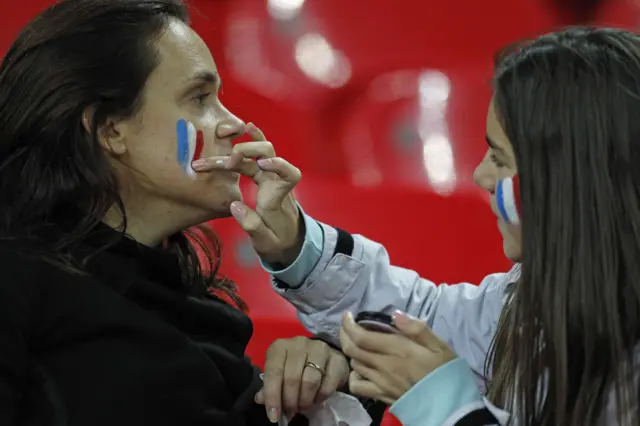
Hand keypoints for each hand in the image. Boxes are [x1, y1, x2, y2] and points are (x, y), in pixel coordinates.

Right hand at [191, 123, 302, 265]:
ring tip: (226, 136)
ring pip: (259, 153)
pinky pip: (258, 156)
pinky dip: (252, 141)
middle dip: (248, 152)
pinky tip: (245, 128)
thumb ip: (252, 226)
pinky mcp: (264, 176)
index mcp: (279, 198)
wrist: (289, 240)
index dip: (280, 165)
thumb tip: (234, 205)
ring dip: (241, 147)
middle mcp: (277, 182)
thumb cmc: (278, 242)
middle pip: (269, 155)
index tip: (263, 164)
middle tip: (227, 163)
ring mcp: (271, 177)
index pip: (289, 176)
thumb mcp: (265, 244)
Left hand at [255, 336, 348, 421]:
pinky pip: (328, 383)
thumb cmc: (295, 367)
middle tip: (291, 411)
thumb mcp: (279, 374)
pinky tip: (317, 399)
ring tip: (303, 406)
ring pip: (310, 381)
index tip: (273, 415)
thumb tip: (260, 399)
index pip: (273, 371)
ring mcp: (319, 348)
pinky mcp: (337, 358)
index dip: (272, 396)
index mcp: (280, 347)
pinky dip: (321, 397)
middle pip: (292, 378)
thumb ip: (269, 386)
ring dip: (305, 400)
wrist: (323, 357)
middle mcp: (299, 343)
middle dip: (290, 400)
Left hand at [339, 311, 455, 404]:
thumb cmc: (445, 372)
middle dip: (344, 334)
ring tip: (356, 343)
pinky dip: (354, 375)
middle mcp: (384, 366)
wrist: (451, 405)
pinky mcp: (381, 396)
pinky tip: (361, 369)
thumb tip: (395, 314)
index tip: (347, 315)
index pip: (361, 337)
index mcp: (397, 349)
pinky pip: (357, 386)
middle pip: (352, 349)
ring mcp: (380, 383)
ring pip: (354, 364)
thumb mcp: (438, 345)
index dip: (349, 325)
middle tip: (346, 325)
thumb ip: (416, 328)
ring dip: (350, 351)